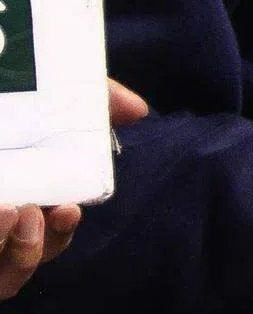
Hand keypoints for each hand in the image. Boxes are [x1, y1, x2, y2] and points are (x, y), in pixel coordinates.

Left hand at [0, 80, 147, 298]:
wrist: (2, 77)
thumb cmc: (16, 99)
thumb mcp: (51, 95)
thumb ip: (97, 101)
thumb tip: (139, 110)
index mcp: (33, 195)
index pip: (54, 231)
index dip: (62, 230)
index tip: (68, 208)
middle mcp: (7, 222)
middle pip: (24, 261)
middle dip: (33, 247)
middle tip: (33, 213)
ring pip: (1, 274)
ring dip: (13, 249)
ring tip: (8, 209)